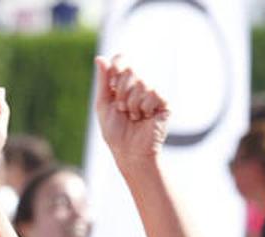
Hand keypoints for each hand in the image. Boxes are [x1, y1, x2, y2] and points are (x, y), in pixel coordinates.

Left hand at [93, 55, 167, 169]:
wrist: (129, 152)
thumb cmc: (115, 131)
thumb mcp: (103, 105)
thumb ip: (103, 82)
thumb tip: (100, 58)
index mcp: (124, 83)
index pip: (122, 60)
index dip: (116, 67)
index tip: (111, 86)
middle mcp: (140, 84)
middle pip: (130, 69)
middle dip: (121, 91)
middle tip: (122, 108)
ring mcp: (153, 92)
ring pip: (142, 83)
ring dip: (132, 104)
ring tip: (134, 117)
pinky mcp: (165, 102)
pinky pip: (153, 93)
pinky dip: (144, 107)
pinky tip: (145, 117)